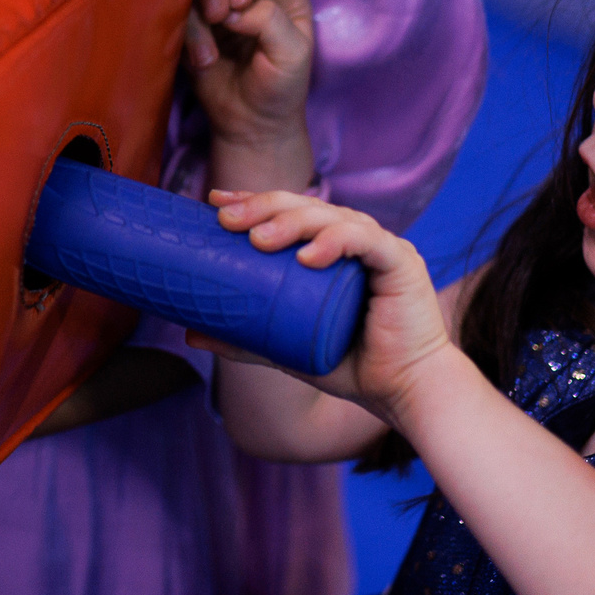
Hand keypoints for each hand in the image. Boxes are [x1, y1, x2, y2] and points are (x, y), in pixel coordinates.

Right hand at [185, 0, 314, 181]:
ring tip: (208, 56)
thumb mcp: (292, 54)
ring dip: (198, 15)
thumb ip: (269, 21)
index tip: (240, 0)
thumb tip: (233, 9)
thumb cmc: (281, 87)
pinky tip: (202, 62)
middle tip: (216, 17)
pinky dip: (187, 35)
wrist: (251, 124)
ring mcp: (219, 8)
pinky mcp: (194, 27)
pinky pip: (179, 13)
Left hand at [203, 190, 455, 414]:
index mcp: (332, 248)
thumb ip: (245, 340)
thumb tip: (189, 334)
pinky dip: (336, 242)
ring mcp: (381, 247)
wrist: (404, 393)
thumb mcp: (286, 349)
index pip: (289, 212)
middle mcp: (357, 239)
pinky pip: (366, 242)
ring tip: (259, 239)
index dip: (254, 200)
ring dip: (293, 222)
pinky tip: (309, 256)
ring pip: (333, 217)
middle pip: (306, 207)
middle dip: (263, 206)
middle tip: (226, 219)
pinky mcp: (402, 263)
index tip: (214, 202)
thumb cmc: (352, 365)